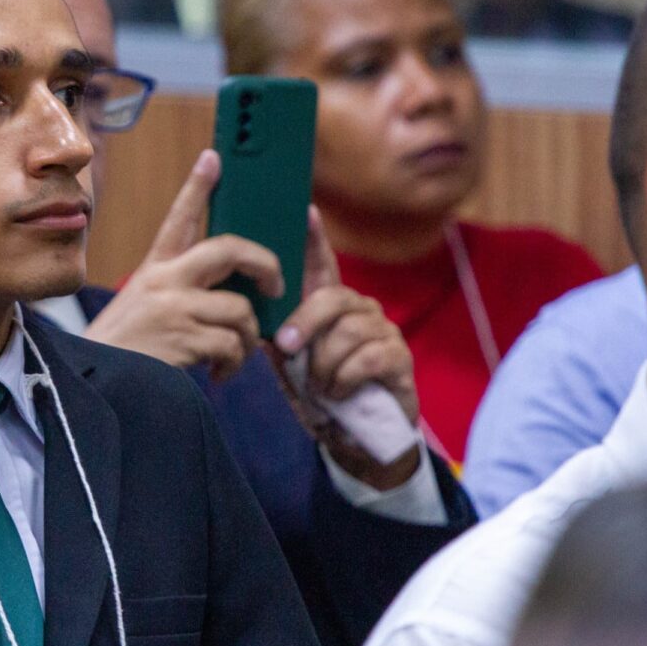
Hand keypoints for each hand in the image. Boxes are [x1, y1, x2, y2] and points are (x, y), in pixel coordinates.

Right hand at [84, 150, 283, 381]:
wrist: (97, 382)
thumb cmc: (127, 347)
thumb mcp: (143, 304)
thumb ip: (178, 289)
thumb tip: (232, 290)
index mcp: (154, 268)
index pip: (179, 218)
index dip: (198, 186)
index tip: (214, 158)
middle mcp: (163, 279)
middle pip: (229, 250)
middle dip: (266, 265)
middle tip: (275, 287)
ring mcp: (173, 307)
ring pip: (240, 309)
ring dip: (249, 338)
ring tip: (236, 354)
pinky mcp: (181, 338)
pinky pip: (233, 344)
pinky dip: (235, 364)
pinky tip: (220, 374)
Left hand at [272, 208, 421, 489]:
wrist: (353, 435)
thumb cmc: (318, 390)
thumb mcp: (291, 360)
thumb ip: (278, 331)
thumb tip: (247, 309)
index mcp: (330, 305)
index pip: (322, 264)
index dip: (314, 238)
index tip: (304, 209)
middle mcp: (359, 309)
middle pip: (332, 298)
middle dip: (305, 324)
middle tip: (288, 349)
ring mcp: (382, 331)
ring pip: (347, 332)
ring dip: (324, 366)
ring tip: (319, 386)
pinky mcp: (399, 358)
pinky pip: (368, 359)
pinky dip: (344, 380)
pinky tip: (338, 394)